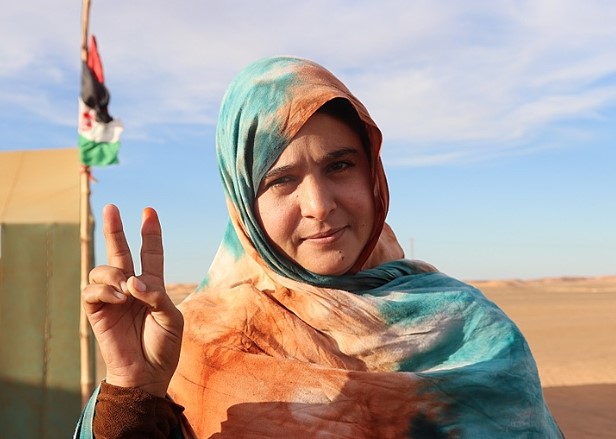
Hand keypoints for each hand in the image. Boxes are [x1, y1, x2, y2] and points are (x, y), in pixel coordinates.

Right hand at [82, 204, 182, 396]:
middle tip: (111, 207)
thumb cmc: (164, 346)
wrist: (148, 374)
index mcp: (152, 286)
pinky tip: (119, 298)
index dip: (150, 234)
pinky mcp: (96, 312)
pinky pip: (92, 289)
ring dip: (115, 273)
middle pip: (120, 251)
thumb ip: (156, 295)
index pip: (150, 254)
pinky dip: (106, 290)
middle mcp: (131, 288)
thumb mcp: (172, 317)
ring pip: (104, 268)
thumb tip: (132, 282)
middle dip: (115, 229)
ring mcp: (112, 298)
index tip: (149, 211)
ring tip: (127, 290)